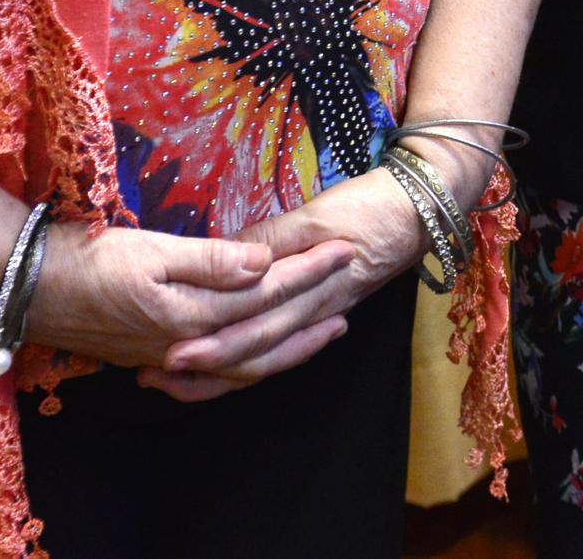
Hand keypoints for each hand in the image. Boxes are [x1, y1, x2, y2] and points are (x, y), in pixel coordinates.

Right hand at [22, 222, 349, 380]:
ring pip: (244, 361)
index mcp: (191, 317)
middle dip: (314, 308)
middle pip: (266, 337)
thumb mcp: (150, 250)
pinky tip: (259, 352)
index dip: (309, 271)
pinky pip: (216, 370)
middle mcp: (187, 346)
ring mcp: (169, 355)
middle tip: (353, 281)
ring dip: (288, 344)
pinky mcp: (153, 354)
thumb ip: (211, 260)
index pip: (266, 295)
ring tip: (325, 326)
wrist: (26, 288)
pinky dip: (247, 363)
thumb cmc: (86, 259)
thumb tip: (265, 265)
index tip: (344, 246)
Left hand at [145, 171, 432, 401]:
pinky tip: (228, 365)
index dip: (215, 342)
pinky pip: (284, 345)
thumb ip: (275, 237)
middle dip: (208, 365)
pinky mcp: (325, 308)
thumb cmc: (371, 204)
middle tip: (158, 372)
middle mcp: (315, 311)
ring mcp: (322, 314)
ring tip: (177, 377)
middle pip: (257, 348)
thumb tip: (229, 258)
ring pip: (268, 355)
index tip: (172, 351)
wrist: (424, 207)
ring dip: (223, 370)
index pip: (257, 323)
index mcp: (313, 287)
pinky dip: (253, 358)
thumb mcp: (321, 212)